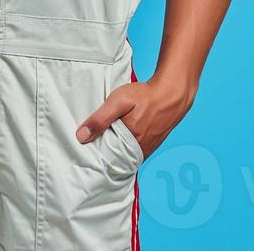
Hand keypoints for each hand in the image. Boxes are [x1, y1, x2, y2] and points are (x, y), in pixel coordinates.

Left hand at [75, 76, 195, 159]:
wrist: (172, 93)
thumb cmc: (145, 95)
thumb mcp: (119, 101)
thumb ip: (100, 119)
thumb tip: (81, 137)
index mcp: (129, 143)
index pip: (106, 159)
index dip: (95, 156)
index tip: (85, 152)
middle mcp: (139, 150)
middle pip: (116, 158)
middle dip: (104, 154)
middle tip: (93, 146)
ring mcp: (148, 148)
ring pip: (126, 155)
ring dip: (116, 151)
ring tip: (104, 142)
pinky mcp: (152, 144)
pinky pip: (135, 152)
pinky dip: (126, 148)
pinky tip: (120, 138)